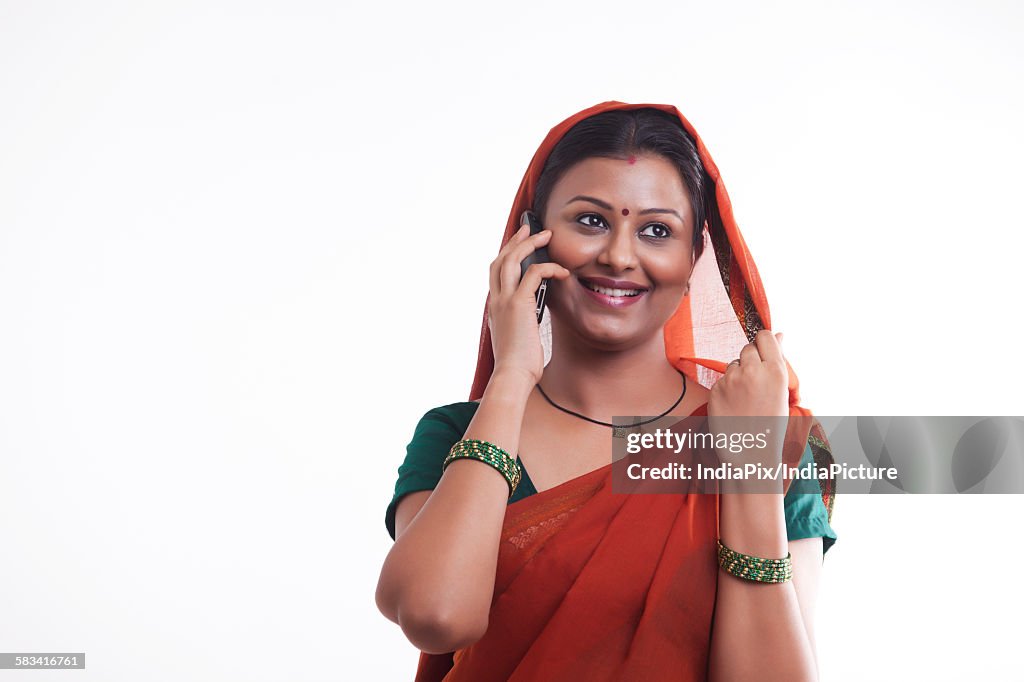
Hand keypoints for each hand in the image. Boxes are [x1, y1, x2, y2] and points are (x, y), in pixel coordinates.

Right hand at [487, 216, 570, 385]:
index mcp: (494, 308)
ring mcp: (504, 301)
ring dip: (529, 244)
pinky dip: (549, 267)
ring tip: (546, 235)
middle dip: (515, 241)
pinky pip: (534, 274)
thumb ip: (521, 322)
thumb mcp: (518, 338)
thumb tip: (532, 318)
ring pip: (512, 260)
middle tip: (530, 228)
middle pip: (500, 259)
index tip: (518, 245)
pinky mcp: (519, 304)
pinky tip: (562, 270)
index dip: (507, 255)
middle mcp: (495, 301)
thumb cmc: (518, 364)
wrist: (512, 376)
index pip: (496, 273)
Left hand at [707, 331, 788, 473]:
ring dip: (739, 374)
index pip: (765, 336)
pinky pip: (722, 379)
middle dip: (751, 359)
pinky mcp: (716, 389)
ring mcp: (732, 379)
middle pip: (748, 348)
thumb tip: (779, 334)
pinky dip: (727, 388)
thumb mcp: (783, 392)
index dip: (765, 343)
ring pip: (733, 363)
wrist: (751, 453)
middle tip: (757, 380)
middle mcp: (753, 371)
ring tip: (746, 397)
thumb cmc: (772, 424)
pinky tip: (735, 405)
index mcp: (776, 371)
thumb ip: (779, 362)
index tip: (765, 351)